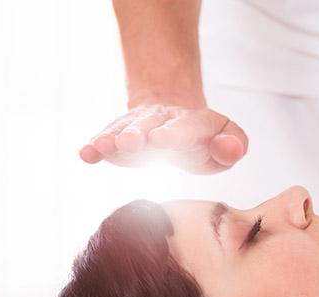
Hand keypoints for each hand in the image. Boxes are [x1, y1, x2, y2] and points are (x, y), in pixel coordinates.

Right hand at [79, 105, 247, 173]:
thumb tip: (227, 149)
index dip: (171, 134)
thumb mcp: (227, 141)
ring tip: (98, 147)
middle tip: (126, 142)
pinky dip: (95, 146)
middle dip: (136, 134)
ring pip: (123, 130)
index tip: (159, 139)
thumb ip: (233, 146)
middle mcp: (160, 122)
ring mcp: (137, 128)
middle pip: (147, 126)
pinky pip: (106, 139)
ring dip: (112, 139)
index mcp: (191, 124)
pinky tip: (85, 154)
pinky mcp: (119, 139)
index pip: (182, 129)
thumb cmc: (203, 140)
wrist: (172, 121)